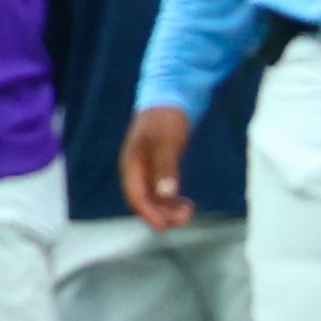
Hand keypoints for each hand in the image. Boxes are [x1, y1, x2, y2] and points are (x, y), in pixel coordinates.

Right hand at [120, 107, 194, 232]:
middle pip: (143, 200)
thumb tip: (166, 194)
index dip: (149, 214)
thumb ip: (165, 168)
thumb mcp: (167, 141)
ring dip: (168, 208)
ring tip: (188, 211)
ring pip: (153, 196)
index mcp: (132, 163)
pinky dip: (171, 198)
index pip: (136, 196)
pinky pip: (161, 189)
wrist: (170, 94)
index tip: (166, 227)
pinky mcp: (158, 164)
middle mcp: (136, 169)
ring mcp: (147, 167)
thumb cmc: (166, 117)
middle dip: (162, 213)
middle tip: (186, 218)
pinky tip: (185, 202)